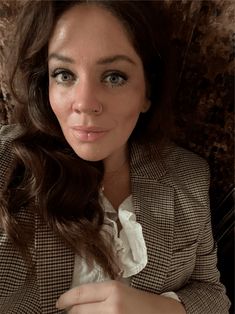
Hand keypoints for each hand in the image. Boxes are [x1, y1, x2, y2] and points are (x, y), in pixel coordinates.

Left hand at [56, 280, 185, 313]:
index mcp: (113, 289)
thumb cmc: (138, 302)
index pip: (81, 293)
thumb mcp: (118, 291)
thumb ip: (98, 295)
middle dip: (72, 311)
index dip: (66, 298)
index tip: (58, 303)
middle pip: (78, 311)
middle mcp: (112, 306)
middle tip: (70, 311)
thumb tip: (73, 303)